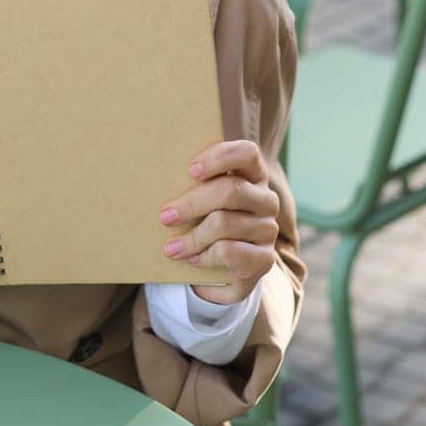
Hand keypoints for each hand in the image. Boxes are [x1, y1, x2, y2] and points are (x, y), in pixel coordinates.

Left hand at [158, 138, 278, 305]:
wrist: (223, 272)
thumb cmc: (205, 225)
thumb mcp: (201, 202)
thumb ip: (193, 186)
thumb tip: (158, 179)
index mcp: (252, 176)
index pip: (247, 153)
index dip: (220, 158)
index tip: (190, 170)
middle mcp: (265, 200)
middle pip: (231, 190)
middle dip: (192, 203)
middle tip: (165, 216)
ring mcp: (267, 229)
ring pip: (224, 223)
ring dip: (192, 237)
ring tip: (171, 248)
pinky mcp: (265, 258)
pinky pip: (229, 251)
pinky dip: (205, 256)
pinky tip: (193, 259)